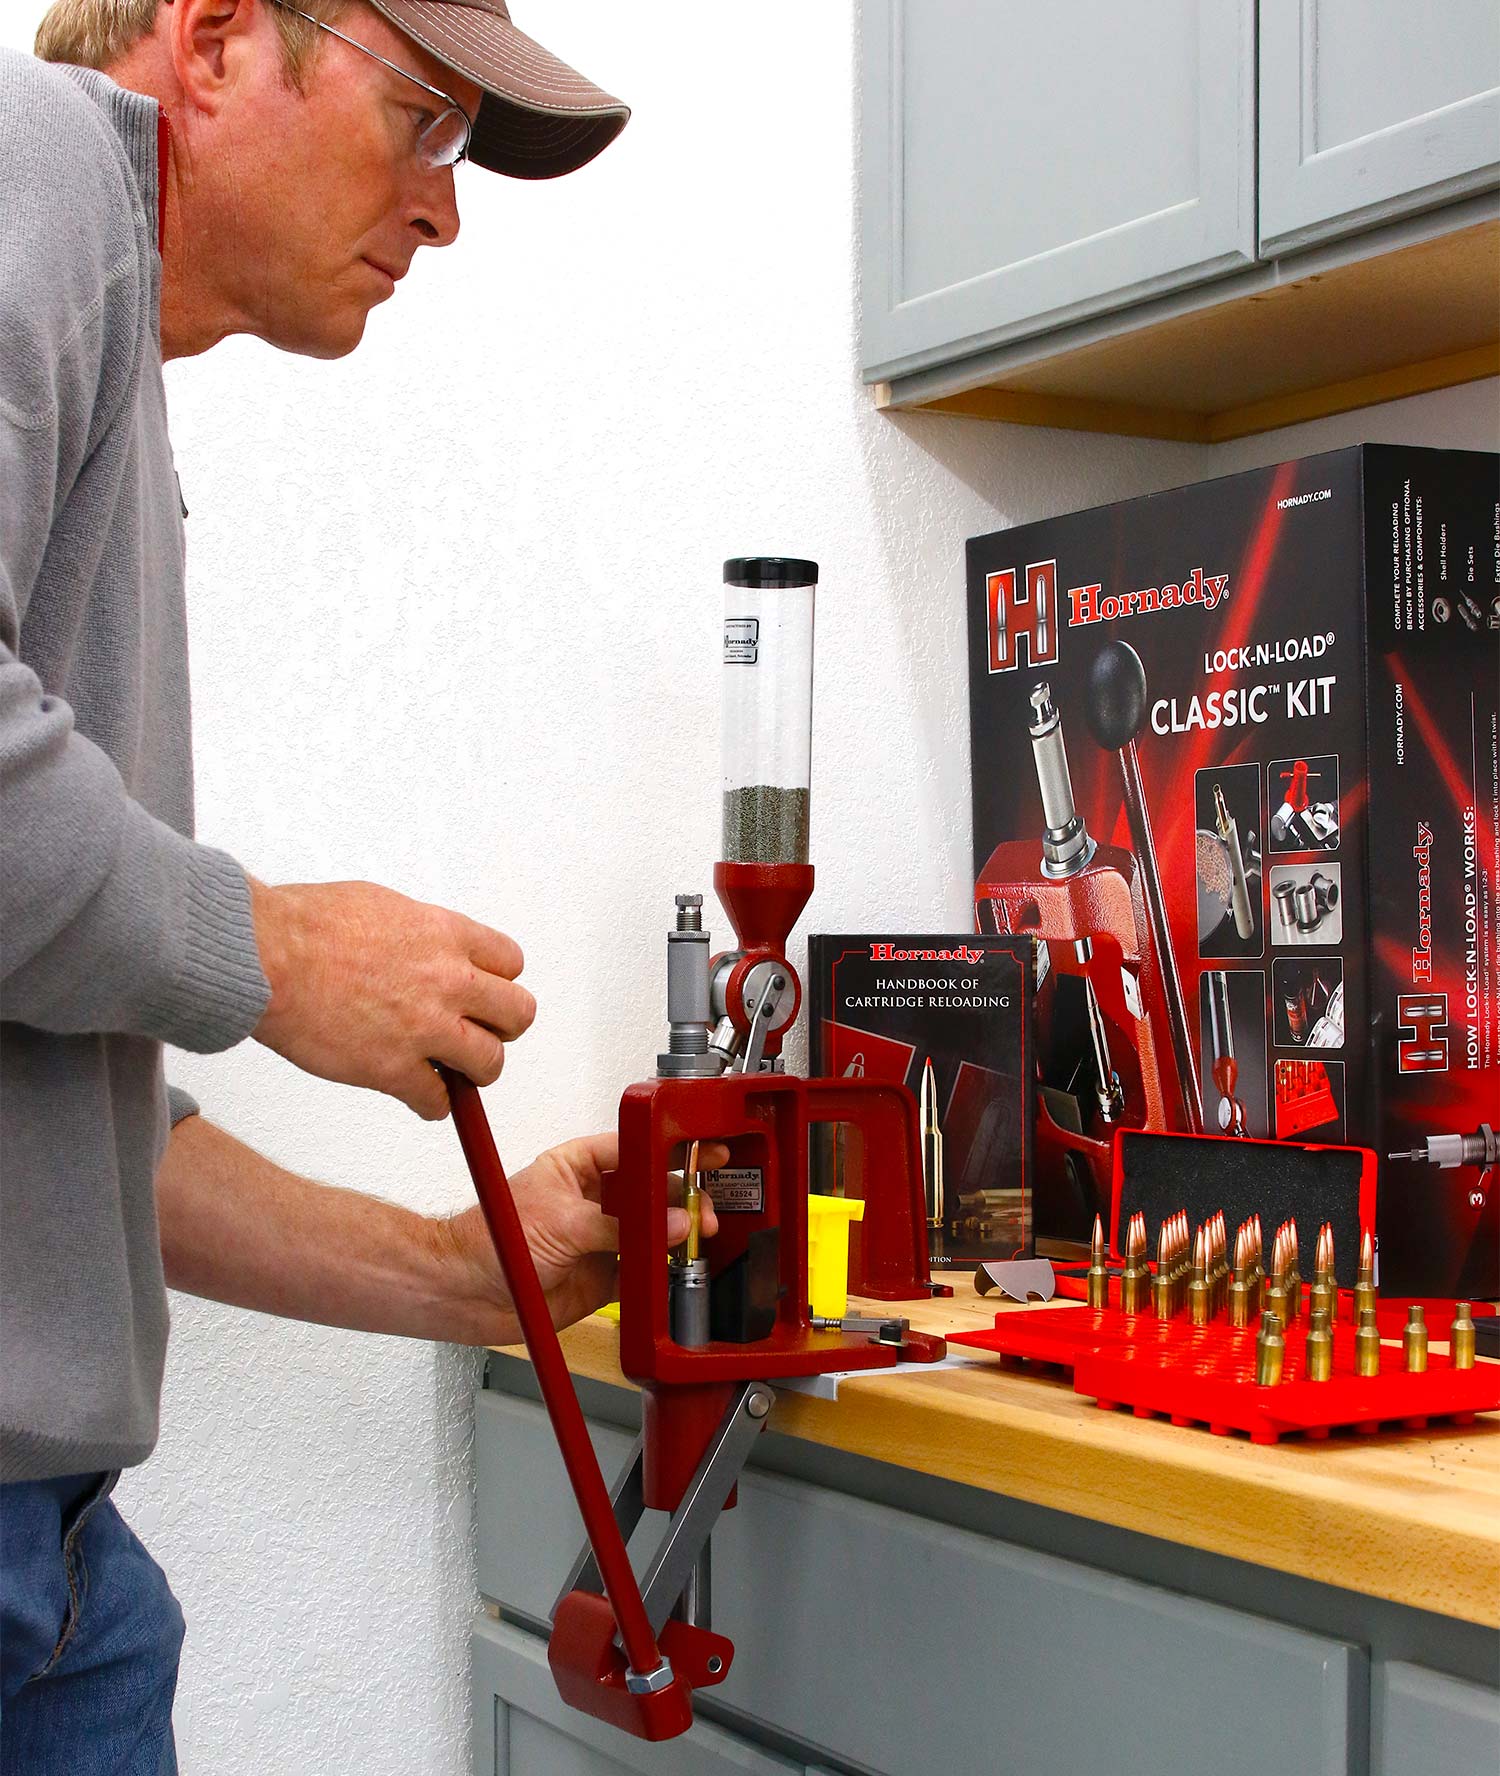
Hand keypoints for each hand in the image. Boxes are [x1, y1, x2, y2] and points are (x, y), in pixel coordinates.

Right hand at [249, 878, 534, 1118]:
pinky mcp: (394, 1068)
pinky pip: (438, 1101)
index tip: (483, 995)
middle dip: (500, 1027)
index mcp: (445, 935)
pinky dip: (432, 1105)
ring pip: (490, 1062)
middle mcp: (447, 980)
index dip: (498, 982)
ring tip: (455, 1072)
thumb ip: (417, 934)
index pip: (510, 963)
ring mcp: (424, 1027)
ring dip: (475, 1071)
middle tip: (479, 1034)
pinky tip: (419, 1097)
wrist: (264, 954)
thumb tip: (425, 949)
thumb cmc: (305, 924)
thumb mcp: (382, 905)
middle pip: (518, 1014)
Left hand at [435, 1133, 724, 1343]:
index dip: (670, 1149)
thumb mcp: (561, 1221)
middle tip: (702, 1208)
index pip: (635, 1148)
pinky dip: (662, 1272)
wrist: (467, 1293)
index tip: (703, 1150)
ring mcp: (601, 1238)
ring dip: (676, 1236)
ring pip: (654, 1232)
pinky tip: (673, 1268)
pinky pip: (643, 1271)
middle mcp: (595, 1199)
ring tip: (695, 1239)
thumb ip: (618, 1226)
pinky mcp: (604, 1276)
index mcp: (580, 1166)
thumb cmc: (489, 1240)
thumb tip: (665, 1223)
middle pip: (653, 1191)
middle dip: (681, 1197)